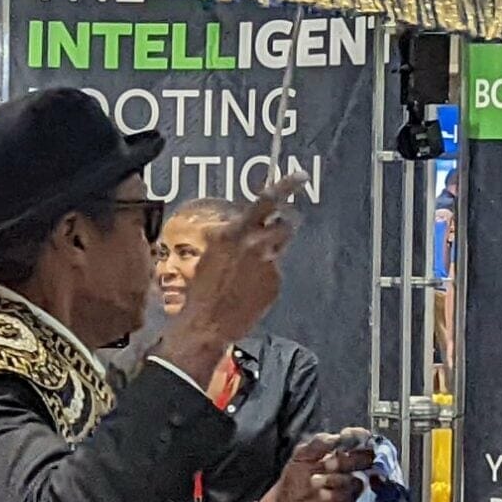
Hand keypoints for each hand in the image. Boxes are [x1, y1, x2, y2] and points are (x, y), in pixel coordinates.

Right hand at [157, 192, 296, 383]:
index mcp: (233, 232)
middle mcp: (254, 243)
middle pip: (285, 222)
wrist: (206, 324)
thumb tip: (237, 228)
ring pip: (281, 246)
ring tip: (255, 267)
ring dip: (274, 249)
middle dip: (284, 224)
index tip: (300, 176)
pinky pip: (276, 271)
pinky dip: (267, 277)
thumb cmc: (200, 291)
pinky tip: (250, 290)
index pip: (265, 200)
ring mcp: (268, 262)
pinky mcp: (275, 281)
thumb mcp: (208, 255)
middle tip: (279, 228)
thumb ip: (227, 238)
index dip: (286, 185)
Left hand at [254, 430, 377, 501]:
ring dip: (335, 479)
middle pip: (366, 460)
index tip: (346, 437)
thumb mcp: (302, 456)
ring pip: (357, 481)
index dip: (357, 436)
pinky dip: (336, 495)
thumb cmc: (294, 480)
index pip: (360, 440)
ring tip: (313, 481)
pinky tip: (321, 494)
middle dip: (349, 461)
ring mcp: (352, 488)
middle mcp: (351, 469)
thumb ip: (319, 443)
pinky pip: (351, 499)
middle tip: (327, 464)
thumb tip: (339, 437)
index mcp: (341, 452)